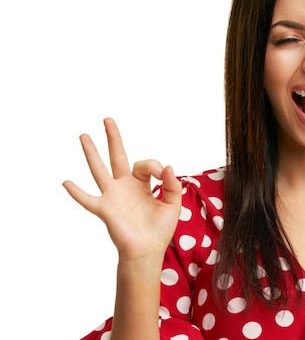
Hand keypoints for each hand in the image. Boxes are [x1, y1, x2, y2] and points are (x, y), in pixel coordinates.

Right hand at [63, 118, 181, 260]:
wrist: (148, 250)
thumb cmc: (159, 229)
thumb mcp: (172, 203)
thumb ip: (171, 185)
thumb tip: (167, 166)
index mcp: (141, 184)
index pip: (144, 164)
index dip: (153, 165)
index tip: (160, 173)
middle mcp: (124, 186)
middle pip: (117, 156)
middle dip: (113, 138)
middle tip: (108, 119)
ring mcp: (112, 196)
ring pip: (99, 170)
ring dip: (91, 153)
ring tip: (84, 136)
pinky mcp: (105, 209)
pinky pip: (88, 199)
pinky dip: (77, 192)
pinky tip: (66, 182)